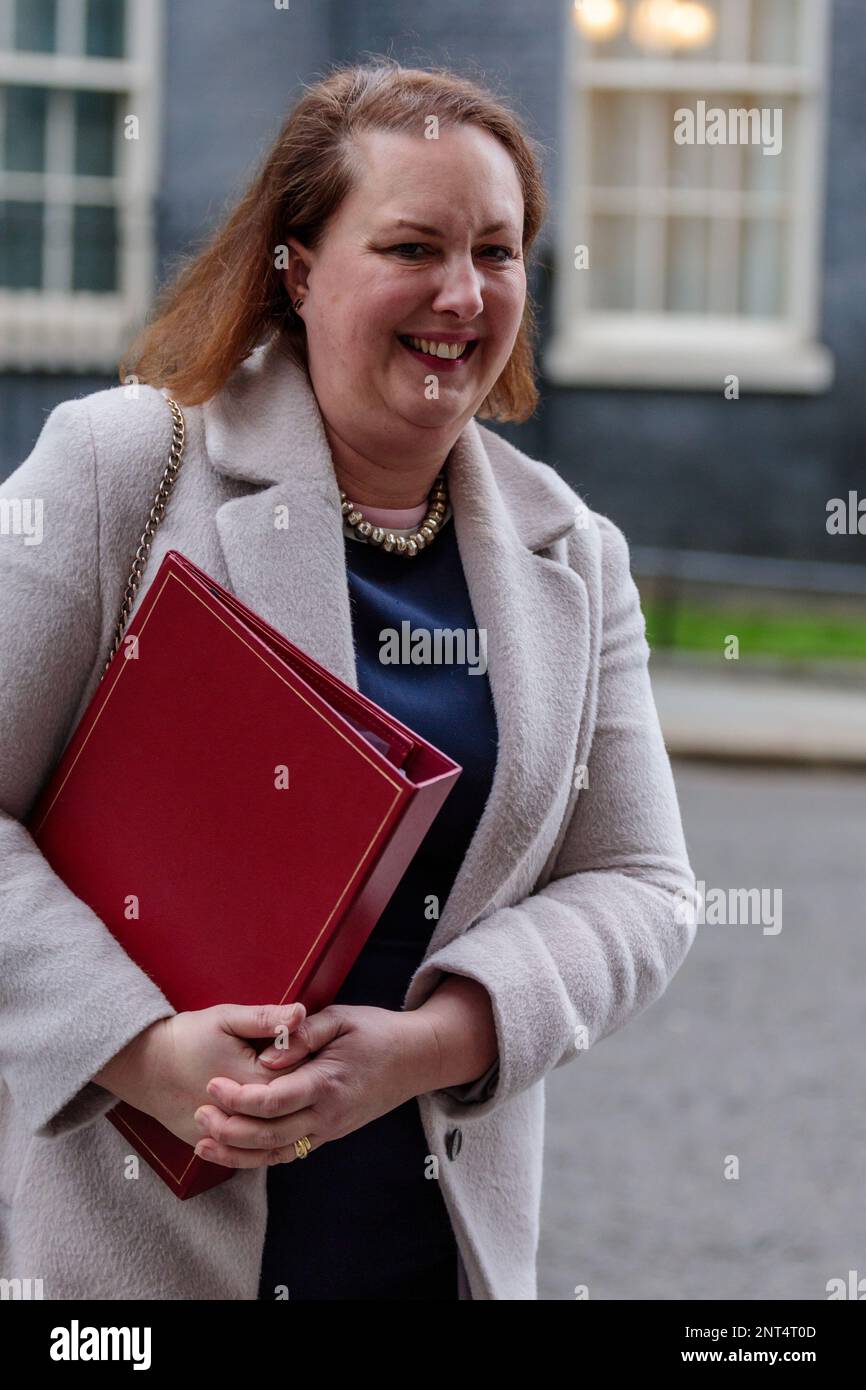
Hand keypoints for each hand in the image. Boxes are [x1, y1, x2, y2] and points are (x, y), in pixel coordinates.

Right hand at [93, 1002, 306, 1148]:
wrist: (143, 1065)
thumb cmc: (187, 1037)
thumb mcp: (227, 1019)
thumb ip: (266, 1019)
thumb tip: (301, 1013)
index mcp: (253, 1082)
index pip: (301, 1079)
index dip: (310, 1064)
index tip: (312, 1050)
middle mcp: (241, 1116)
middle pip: (289, 1110)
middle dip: (299, 1093)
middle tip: (302, 1072)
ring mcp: (224, 1135)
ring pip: (269, 1136)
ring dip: (284, 1120)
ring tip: (286, 1096)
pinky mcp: (210, 1144)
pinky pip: (244, 1149)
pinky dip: (260, 1138)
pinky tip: (270, 1120)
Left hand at [192, 1003, 436, 1168]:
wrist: (414, 1060)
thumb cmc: (376, 1032)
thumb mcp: (340, 1018)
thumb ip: (301, 1036)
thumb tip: (266, 1058)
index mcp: (327, 1082)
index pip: (274, 1100)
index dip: (238, 1098)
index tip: (212, 1085)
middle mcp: (327, 1115)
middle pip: (269, 1135)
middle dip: (228, 1129)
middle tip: (198, 1114)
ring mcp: (329, 1130)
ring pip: (276, 1153)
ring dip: (237, 1152)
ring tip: (203, 1143)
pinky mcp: (328, 1135)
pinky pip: (289, 1154)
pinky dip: (259, 1158)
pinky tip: (233, 1151)